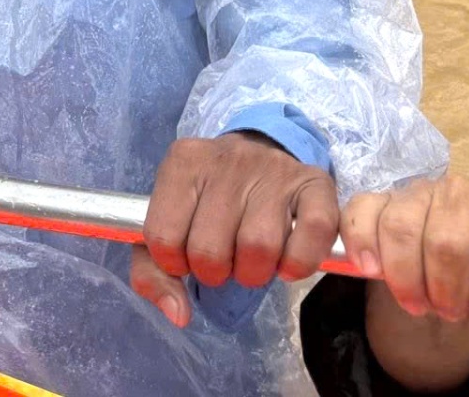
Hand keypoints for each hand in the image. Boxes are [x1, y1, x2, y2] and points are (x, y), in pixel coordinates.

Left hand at [131, 132, 339, 326]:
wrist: (260, 153)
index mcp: (182, 165)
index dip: (175, 263)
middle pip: (210, 250)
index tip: (186, 255)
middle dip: (216, 272)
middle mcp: (227, 160)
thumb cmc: (207, 199)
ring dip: (254, 272)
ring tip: (252, 260)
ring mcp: (274, 169)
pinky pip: (314, 231)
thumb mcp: (168, 221)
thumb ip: (153, 272)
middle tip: (224, 259)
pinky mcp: (315, 181)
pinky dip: (300, 262)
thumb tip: (178, 315)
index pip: (163, 238)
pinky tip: (287, 263)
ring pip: (259, 247)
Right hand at [341, 175, 468, 322]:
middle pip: (449, 244)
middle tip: (452, 312)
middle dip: (449, 291)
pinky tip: (372, 269)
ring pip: (404, 230)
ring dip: (408, 279)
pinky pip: (364, 214)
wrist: (461, 258)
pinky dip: (365, 244)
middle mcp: (460, 190)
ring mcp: (417, 193)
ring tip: (418, 304)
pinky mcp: (380, 200)